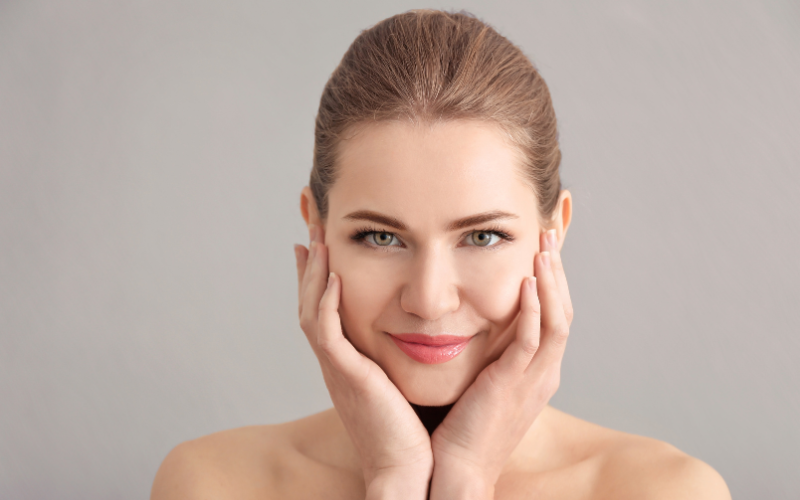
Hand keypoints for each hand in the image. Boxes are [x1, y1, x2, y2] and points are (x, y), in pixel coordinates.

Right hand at [294, 225, 432, 499]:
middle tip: (311, 226)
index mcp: (348, 362)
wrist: (407, 469)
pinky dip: (326, 302)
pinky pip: (326, 332)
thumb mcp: (403, 382)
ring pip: (311, 310)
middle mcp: (335, 361)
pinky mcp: (346, 376)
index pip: (325, 308)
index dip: (319, 275)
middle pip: (310, 302)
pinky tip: (334, 275)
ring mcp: (336, 368)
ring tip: (317, 238)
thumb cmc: (412, 431)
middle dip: (309, 263)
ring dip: (312, 273)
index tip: (320, 243)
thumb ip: (403, 355)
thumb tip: (420, 332)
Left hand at [429, 229, 573, 498]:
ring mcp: (532, 380)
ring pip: (556, 320)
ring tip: (543, 245)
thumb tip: (474, 325)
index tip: (541, 248)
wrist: (456, 471)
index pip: (554, 316)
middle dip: (557, 271)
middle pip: (564, 310)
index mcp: (537, 372)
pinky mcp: (514, 385)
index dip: (551, 281)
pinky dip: (533, 309)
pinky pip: (532, 340)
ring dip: (551, 280)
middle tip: (548, 234)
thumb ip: (488, 354)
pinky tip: (526, 280)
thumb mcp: (482, 383)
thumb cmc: (461, 427)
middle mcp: (543, 373)